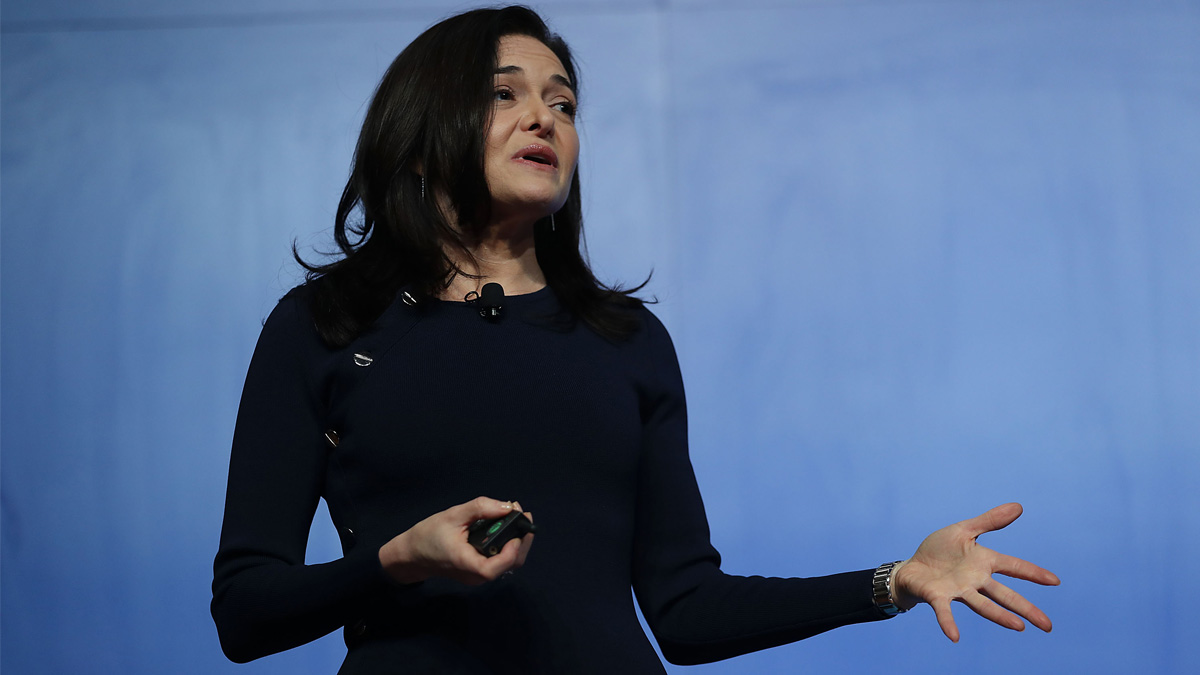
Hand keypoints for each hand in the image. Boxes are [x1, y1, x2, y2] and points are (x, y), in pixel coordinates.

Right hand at [378, 497, 534, 585]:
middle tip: (522, 513)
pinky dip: (506, 543)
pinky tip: (503, 525)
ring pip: (508, 563)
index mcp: (469, 565)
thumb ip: (480, 509)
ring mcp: (478, 576)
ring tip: (513, 515)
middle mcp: (477, 576)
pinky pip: (499, 560)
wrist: (412, 554)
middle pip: (511, 563)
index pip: (500, 565)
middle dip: (521, 539)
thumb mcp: (453, 515)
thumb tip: (507, 506)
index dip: (514, 547)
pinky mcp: (478, 571)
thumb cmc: (428, 535)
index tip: (518, 525)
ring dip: (516, 539)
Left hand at [892, 503, 1058, 641]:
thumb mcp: (964, 531)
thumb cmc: (939, 551)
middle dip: (1026, 609)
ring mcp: (958, 590)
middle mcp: (975, 580)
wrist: (911, 567)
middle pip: (1005, 595)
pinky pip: (944, 611)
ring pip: (982, 605)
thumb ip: (989, 521)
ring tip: (1018, 626)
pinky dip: (948, 623)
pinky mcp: (938, 597)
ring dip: (999, 616)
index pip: (1014, 566)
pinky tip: (954, 636)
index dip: (1033, 573)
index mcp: (984, 562)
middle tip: (1048, 626)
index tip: (1055, 581)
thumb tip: (1018, 507)